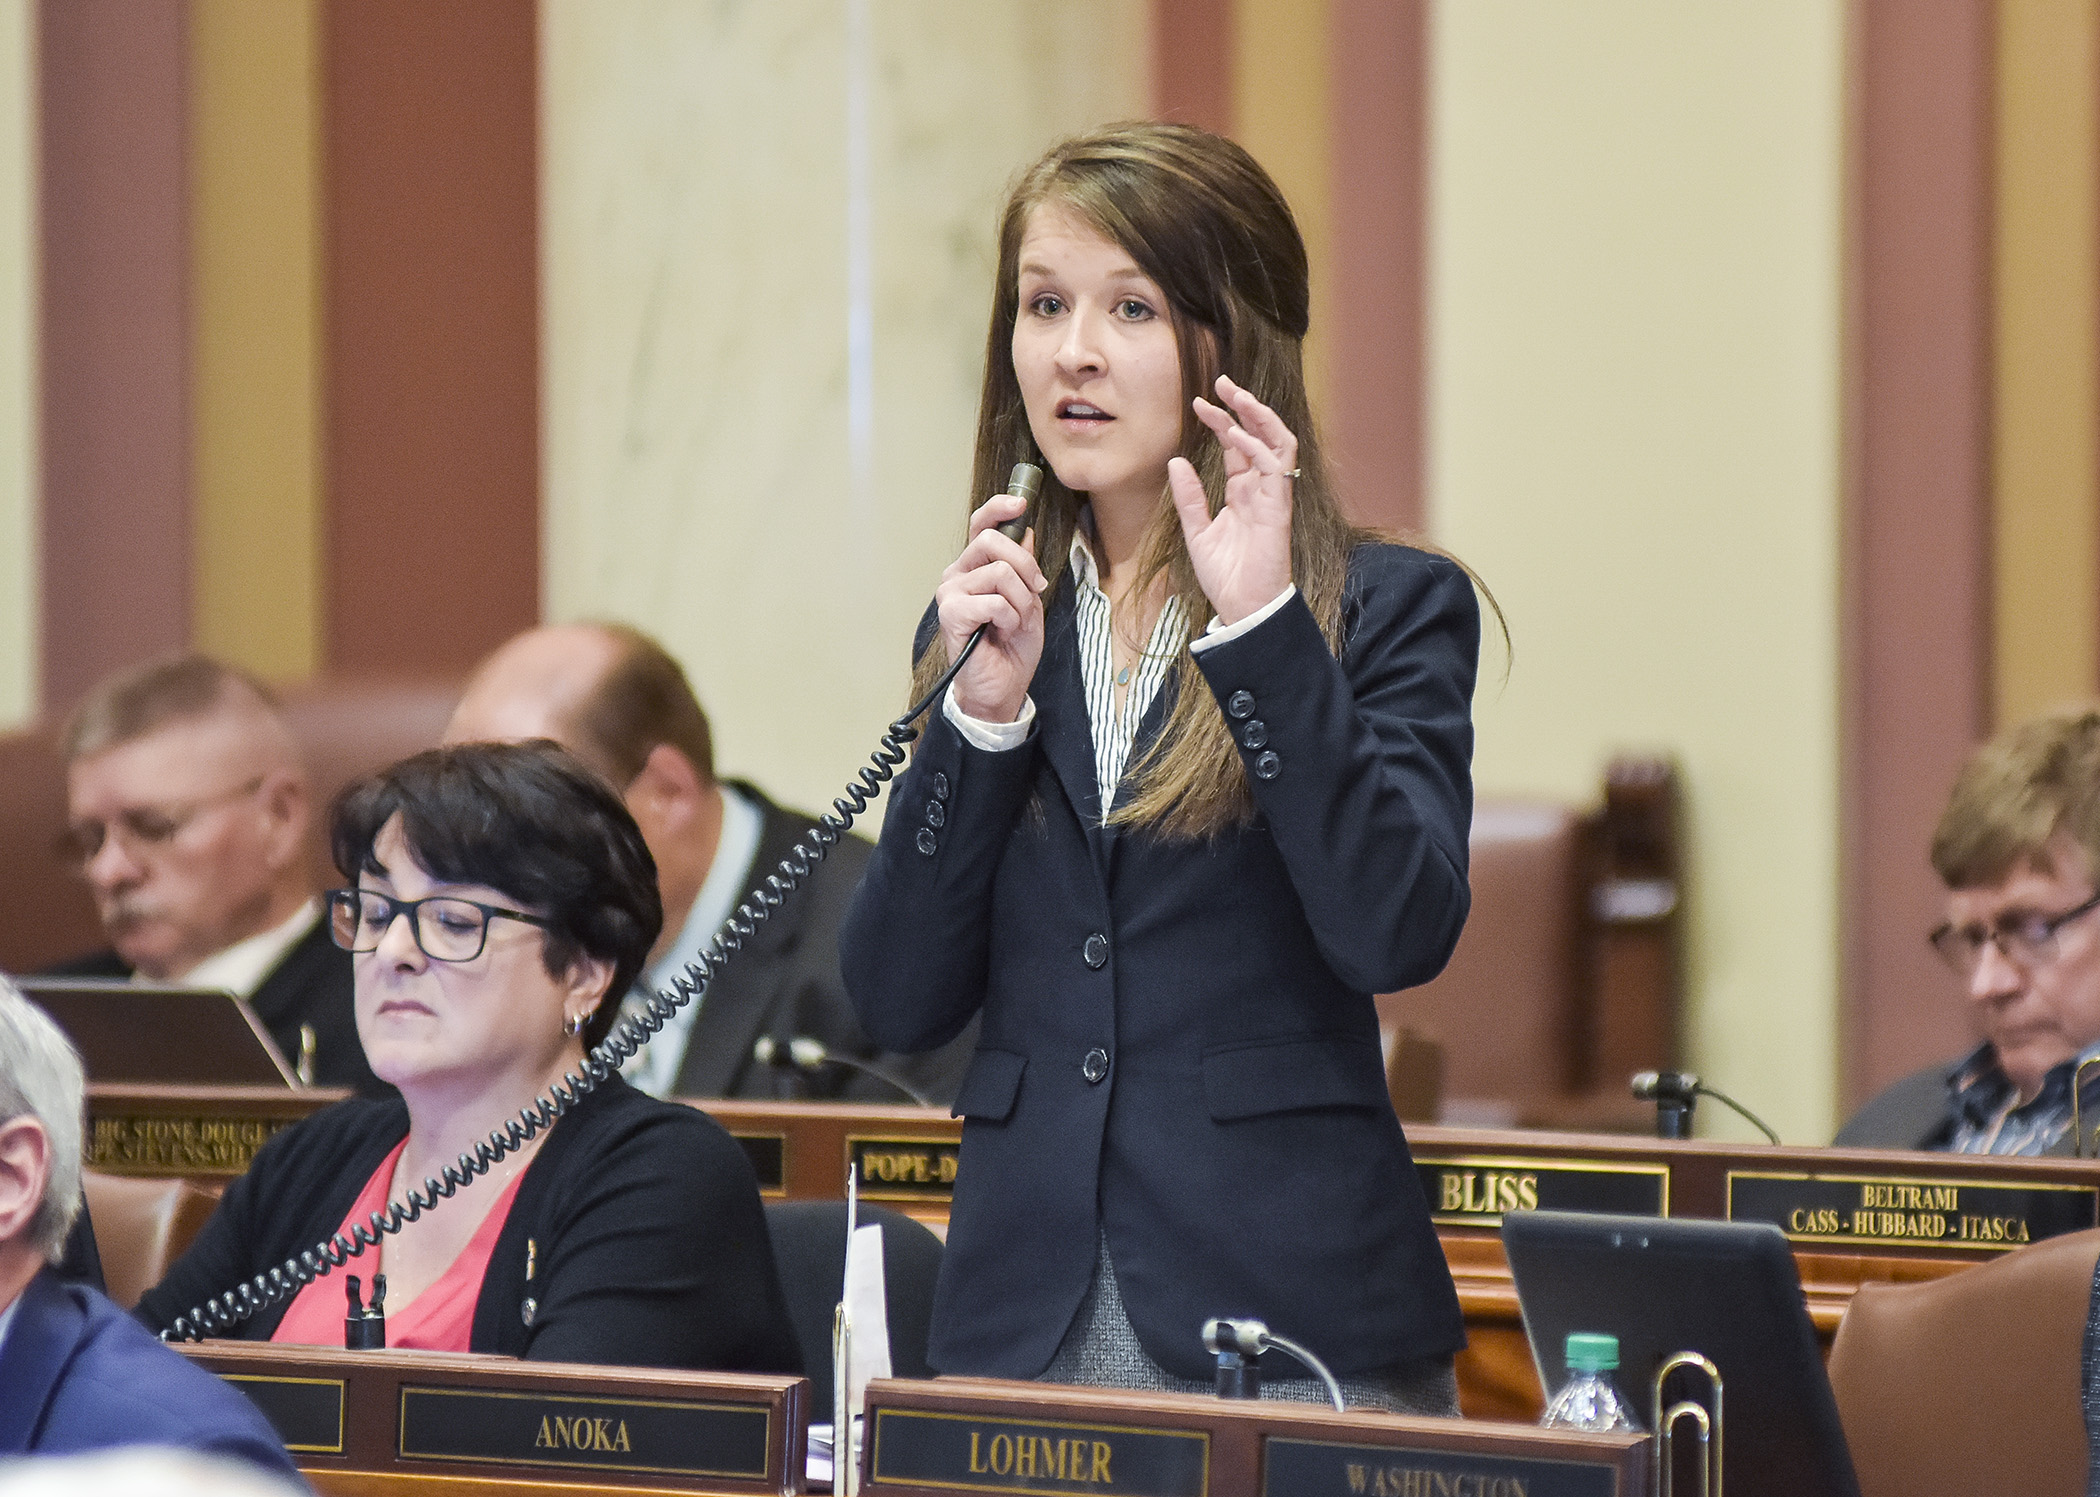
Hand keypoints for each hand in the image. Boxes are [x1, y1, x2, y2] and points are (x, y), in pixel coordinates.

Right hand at [935, 492, 1048, 722]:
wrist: (1002, 686)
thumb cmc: (1012, 647)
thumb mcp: (1028, 600)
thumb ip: (1024, 567)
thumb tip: (1026, 530)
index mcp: (975, 567)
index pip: (980, 524)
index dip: (999, 507)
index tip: (1020, 503)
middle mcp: (958, 574)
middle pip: (992, 540)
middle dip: (1025, 565)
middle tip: (1034, 591)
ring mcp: (950, 592)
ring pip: (1000, 572)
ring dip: (1020, 601)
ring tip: (1014, 622)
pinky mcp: (950, 613)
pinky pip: (994, 600)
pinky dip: (1009, 618)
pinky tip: (1002, 632)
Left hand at [1167, 374, 1295, 625]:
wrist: (1242, 607)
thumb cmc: (1225, 575)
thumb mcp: (1196, 531)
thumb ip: (1189, 497)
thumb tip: (1177, 461)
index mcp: (1242, 492)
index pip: (1236, 445)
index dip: (1221, 421)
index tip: (1198, 403)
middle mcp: (1260, 488)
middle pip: (1260, 435)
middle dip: (1245, 406)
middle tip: (1223, 382)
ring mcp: (1271, 496)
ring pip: (1277, 442)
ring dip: (1258, 416)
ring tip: (1235, 396)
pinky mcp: (1278, 508)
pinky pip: (1274, 468)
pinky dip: (1256, 447)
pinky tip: (1234, 435)